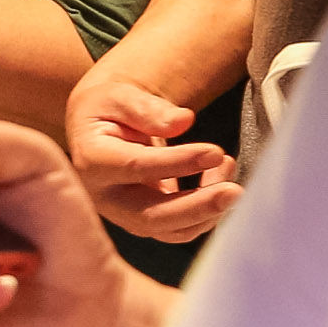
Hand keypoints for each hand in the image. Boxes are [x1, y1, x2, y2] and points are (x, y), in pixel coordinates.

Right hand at [64, 67, 239, 242]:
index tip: (215, 152)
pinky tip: (219, 178)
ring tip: (228, 167)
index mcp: (92, 160)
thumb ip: (148, 109)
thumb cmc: (109, 109)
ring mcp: (123, 215)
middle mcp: (104, 196)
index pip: (137, 167)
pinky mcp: (144, 222)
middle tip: (235, 191)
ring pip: (169, 230)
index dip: (179, 163)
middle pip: (151, 216)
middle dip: (197, 206)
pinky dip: (207, 211)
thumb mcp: (120, 97)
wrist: (98, 128)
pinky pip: (180, 229)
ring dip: (208, 210)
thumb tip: (183, 121)